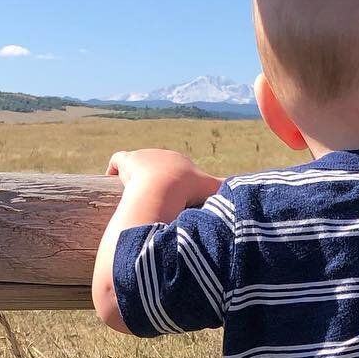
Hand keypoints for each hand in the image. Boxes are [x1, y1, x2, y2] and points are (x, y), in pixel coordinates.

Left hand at [106, 147, 220, 207]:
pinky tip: (116, 183)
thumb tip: (243, 199)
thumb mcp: (212, 193)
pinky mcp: (127, 161)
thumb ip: (226, 194)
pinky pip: (117, 161)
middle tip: (155, 202)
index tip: (172, 200)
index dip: (175, 186)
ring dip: (138, 180)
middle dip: (158, 183)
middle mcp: (164, 155)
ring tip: (137, 197)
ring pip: (139, 168)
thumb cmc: (190, 191)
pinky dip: (115, 171)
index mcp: (181, 162)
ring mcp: (145, 156)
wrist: (167, 187)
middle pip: (158, 170)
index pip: (177, 173)